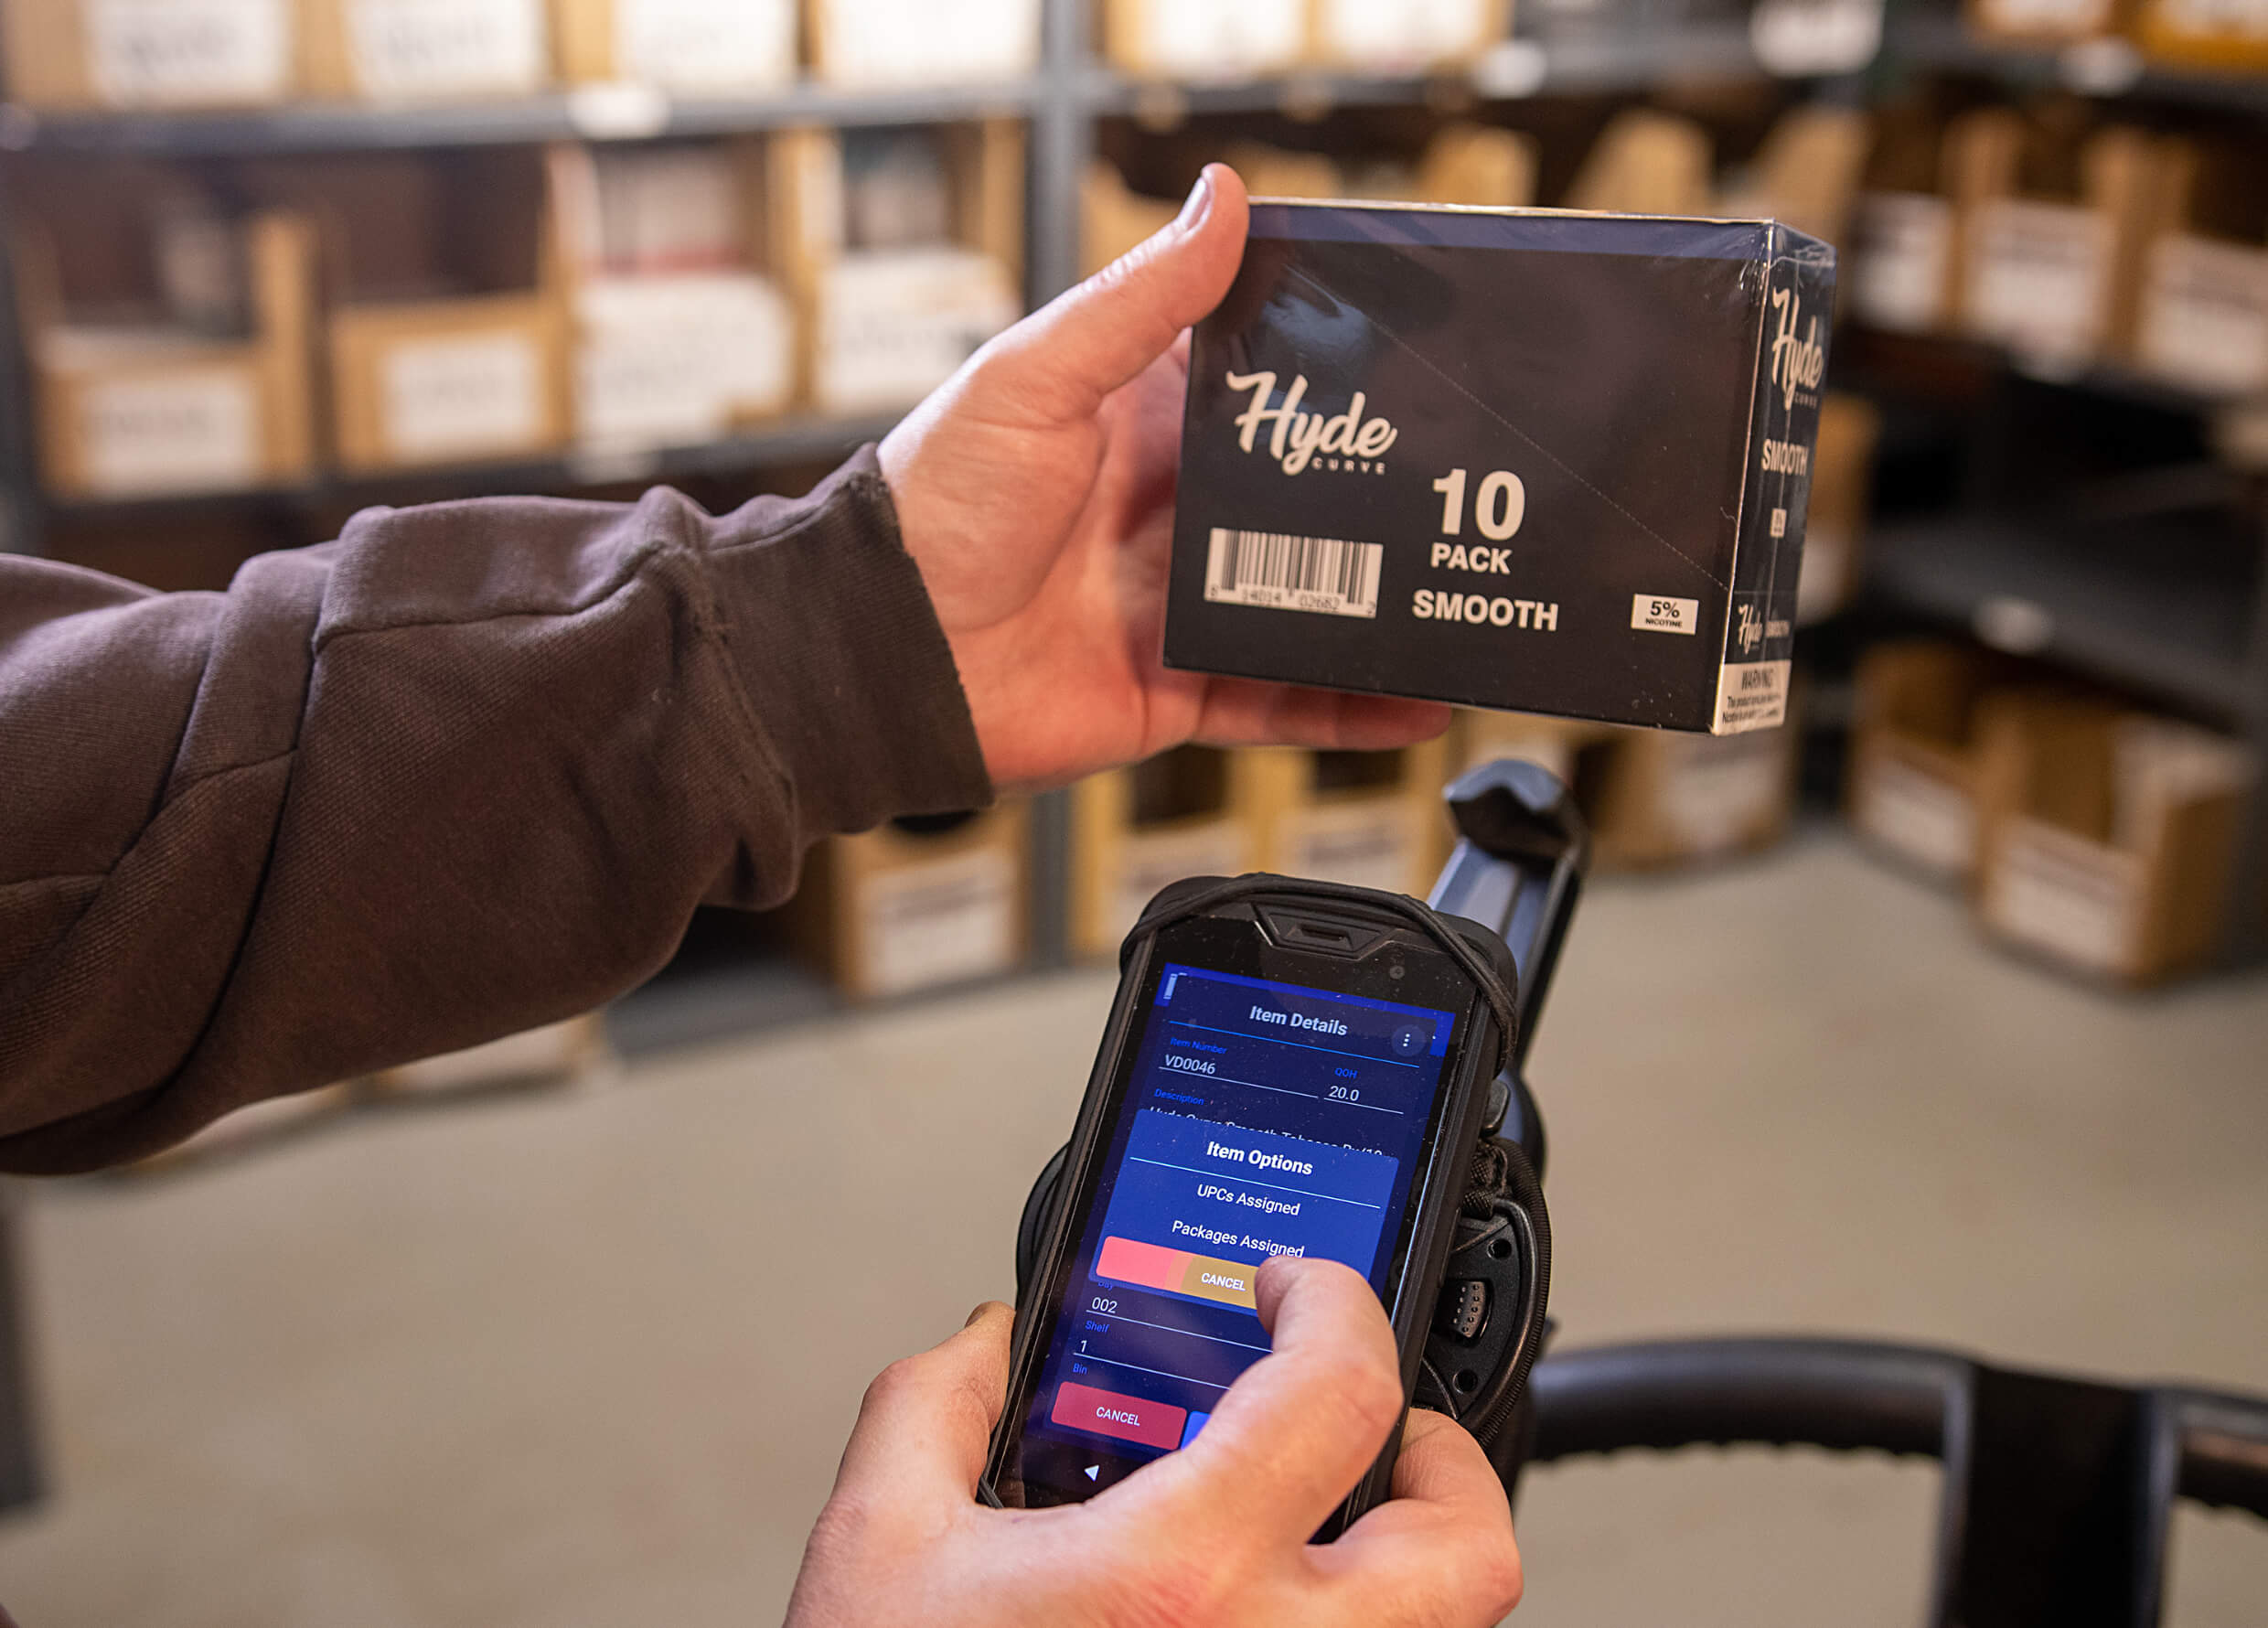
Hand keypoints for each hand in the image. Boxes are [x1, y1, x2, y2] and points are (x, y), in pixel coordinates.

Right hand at [783, 1256, 1522, 1627]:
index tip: (1299, 1287)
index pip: (1341, 1393)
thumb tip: (989, 1345)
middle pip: (1471, 1552)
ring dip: (1403, 1564)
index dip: (1337, 1303)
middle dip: (1446, 1463)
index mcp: (1179, 1578)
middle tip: (1372, 1426)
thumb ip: (935, 1407)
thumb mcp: (879, 1543)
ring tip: (1323, 1527)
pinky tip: (1259, 1610)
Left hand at [881, 165, 1450, 794]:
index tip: (1420, 347)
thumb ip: (1138, 302)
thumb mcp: (1038, 379)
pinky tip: (1424, 698)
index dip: (1336, 370)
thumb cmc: (934, 508)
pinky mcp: (1180, 690)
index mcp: (1143, 424)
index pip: (1262, 386)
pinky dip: (1356, 706)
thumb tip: (1224, 197)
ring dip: (1389, 603)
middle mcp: (1173, 514)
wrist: (884, 655)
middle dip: (1385, 494)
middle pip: (1307, 500)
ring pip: (1314, 603)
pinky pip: (1285, 702)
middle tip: (1475, 476)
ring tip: (1473, 587)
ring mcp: (1182, 606)